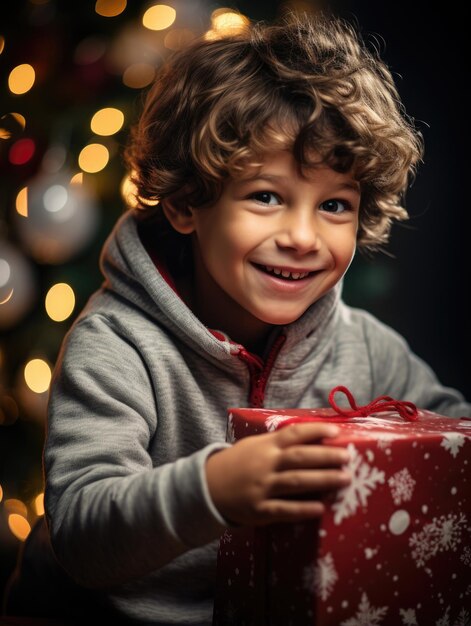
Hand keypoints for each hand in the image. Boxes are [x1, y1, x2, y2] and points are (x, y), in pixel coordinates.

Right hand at [206, 422, 349, 525]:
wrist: (208, 486)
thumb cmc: (238, 463)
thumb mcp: (255, 445)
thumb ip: (280, 442)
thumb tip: (313, 438)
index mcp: (266, 445)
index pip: (294, 434)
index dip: (316, 431)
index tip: (338, 432)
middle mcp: (265, 464)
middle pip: (300, 457)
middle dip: (326, 456)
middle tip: (348, 458)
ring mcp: (262, 487)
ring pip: (297, 482)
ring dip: (323, 480)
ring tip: (345, 479)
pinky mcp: (259, 510)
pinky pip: (284, 510)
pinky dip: (302, 509)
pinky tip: (320, 509)